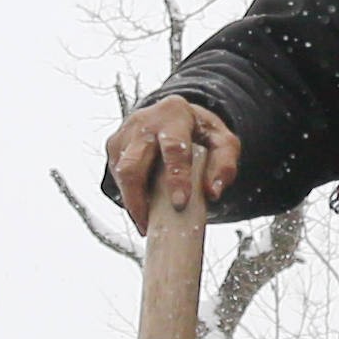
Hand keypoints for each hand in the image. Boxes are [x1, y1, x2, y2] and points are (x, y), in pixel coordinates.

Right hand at [104, 97, 237, 220]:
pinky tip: (142, 208)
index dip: (176, 177)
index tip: (179, 204)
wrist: (174, 115)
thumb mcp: (222, 141)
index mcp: (174, 114)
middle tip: (150, 224)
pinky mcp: (114, 147)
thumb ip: (224, 164)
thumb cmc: (199, 132)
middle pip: (133, 164)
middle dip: (138, 199)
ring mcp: (124, 134)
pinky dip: (129, 196)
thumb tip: (212, 192)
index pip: (174, 147)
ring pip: (121, 173)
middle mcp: (144, 121)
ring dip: (132, 201)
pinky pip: (117, 177)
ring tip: (146, 222)